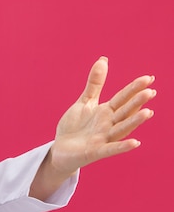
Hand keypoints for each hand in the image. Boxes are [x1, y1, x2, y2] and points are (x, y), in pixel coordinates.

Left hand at [30, 57, 155, 199]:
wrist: (60, 150)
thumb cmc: (75, 127)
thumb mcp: (85, 102)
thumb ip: (95, 84)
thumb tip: (103, 59)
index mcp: (106, 112)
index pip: (122, 98)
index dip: (134, 89)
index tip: (148, 78)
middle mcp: (108, 125)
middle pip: (124, 112)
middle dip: (136, 102)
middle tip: (150, 91)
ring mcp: (103, 139)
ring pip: (121, 129)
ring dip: (134, 122)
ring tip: (148, 112)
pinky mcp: (95, 152)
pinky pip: (110, 149)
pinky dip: (122, 146)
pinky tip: (135, 143)